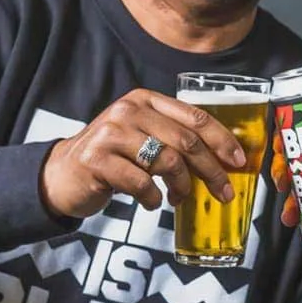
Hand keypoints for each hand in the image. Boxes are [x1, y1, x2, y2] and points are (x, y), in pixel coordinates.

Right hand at [40, 89, 250, 218]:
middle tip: (222, 192)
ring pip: (168, 162)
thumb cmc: (113, 159)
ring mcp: (110, 134)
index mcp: (145, 100)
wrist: (62, 174)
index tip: (239, 161)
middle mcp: (128, 111)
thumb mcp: (143, 138)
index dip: (222, 140)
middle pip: (186, 142)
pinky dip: (152, 198)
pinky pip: (141, 183)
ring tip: (178, 198)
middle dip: (211, 170)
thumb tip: (223, 160)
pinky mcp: (96, 160)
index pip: (194, 116)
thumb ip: (175, 139)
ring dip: (181, 187)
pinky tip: (150, 202)